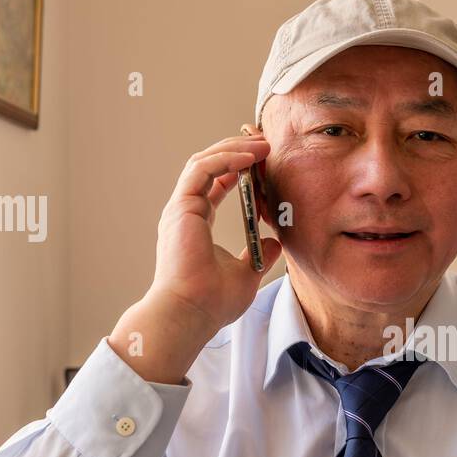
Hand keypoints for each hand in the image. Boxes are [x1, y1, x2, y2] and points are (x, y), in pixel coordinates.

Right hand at [109, 127, 282, 382]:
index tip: (263, 161)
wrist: (192, 314)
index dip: (238, 168)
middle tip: (266, 143)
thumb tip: (275, 242)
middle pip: (208, 166)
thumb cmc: (212, 302)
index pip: (215, 184)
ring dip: (234, 149)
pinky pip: (202, 169)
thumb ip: (259, 255)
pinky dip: (226, 159)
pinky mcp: (182, 207)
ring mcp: (181, 208)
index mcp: (196, 224)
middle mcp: (185, 212)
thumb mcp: (247, 274)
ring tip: (263, 146)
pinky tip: (250, 158)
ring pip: (204, 162)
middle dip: (236, 150)